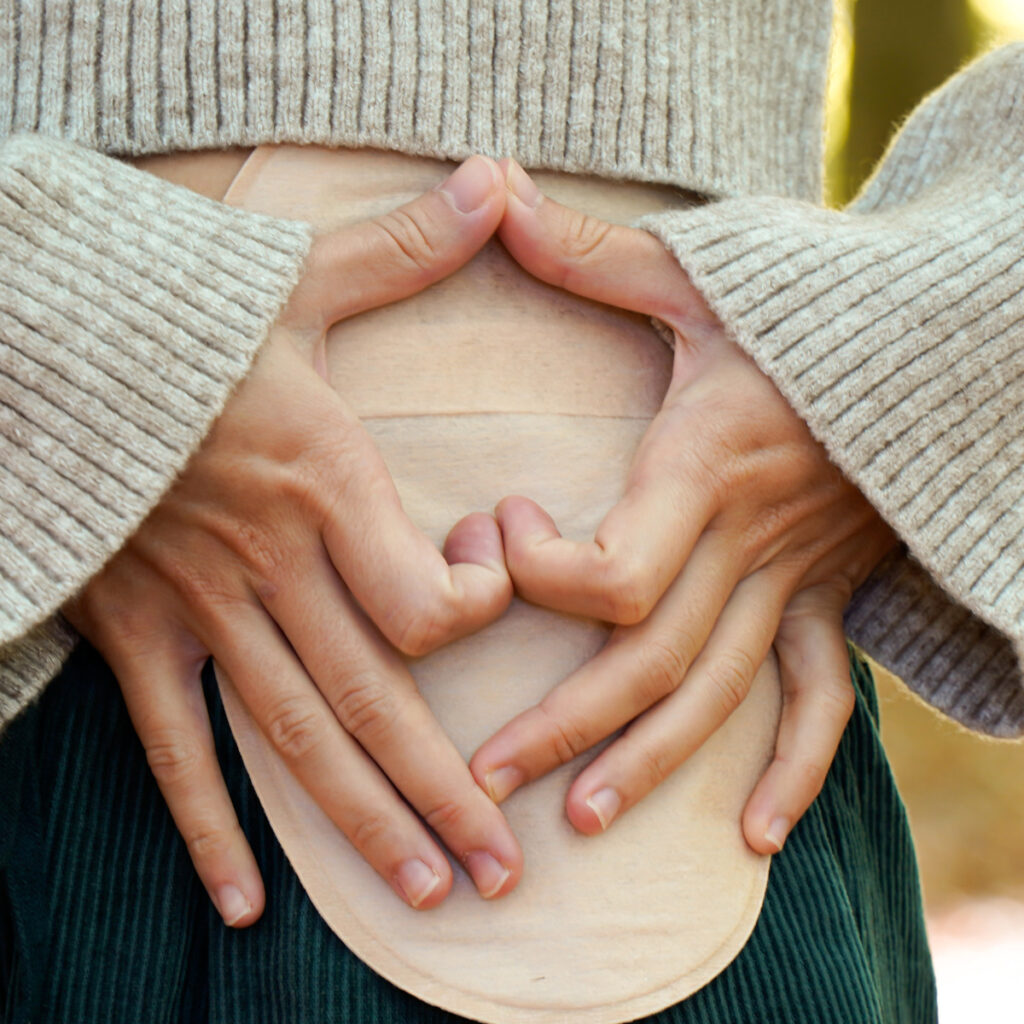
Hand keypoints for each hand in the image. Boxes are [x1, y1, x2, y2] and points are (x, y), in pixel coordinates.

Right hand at [64, 157, 522, 924]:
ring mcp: (198, 612)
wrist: (43, 337)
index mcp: (323, 485)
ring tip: (426, 897)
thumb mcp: (297, 276)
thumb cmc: (181, 314)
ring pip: (294, 744)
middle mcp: (270, 568)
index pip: (425, 603)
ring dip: (362, 827)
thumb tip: (492, 175)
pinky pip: (174, 748)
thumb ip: (405, 246)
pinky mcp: (136, 633)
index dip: (476, 612)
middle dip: (446, 792)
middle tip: (507, 874)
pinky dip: (209, 828)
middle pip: (376, 706)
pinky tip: (243, 905)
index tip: (492, 583)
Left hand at [470, 162, 896, 852]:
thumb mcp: (700, 270)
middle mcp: (749, 541)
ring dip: (651, 765)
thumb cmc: (810, 301)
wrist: (944, 333)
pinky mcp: (830, 596)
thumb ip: (590, 252)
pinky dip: (794, 768)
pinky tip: (756, 835)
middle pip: (647, 661)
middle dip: (563, 724)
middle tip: (483, 781)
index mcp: (705, 466)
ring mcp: (796, 580)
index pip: (613, 572)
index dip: (538, 575)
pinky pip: (821, 701)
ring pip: (719, 696)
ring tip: (582, 822)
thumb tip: (491, 191)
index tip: (497, 526)